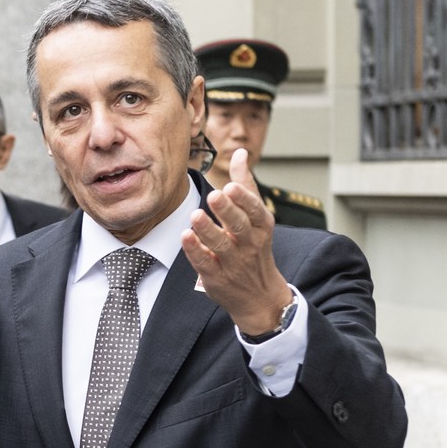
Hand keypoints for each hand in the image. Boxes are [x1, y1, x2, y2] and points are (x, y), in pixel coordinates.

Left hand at [180, 148, 292, 334]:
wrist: (260, 295)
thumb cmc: (254, 248)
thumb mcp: (256, 218)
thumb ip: (246, 185)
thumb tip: (240, 152)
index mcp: (261, 227)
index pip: (255, 211)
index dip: (244, 200)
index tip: (230, 186)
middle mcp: (249, 245)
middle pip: (239, 226)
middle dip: (227, 211)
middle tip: (214, 195)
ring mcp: (233, 263)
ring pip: (220, 245)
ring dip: (207, 230)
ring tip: (195, 216)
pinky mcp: (216, 278)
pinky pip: (205, 263)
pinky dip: (195, 251)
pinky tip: (185, 236)